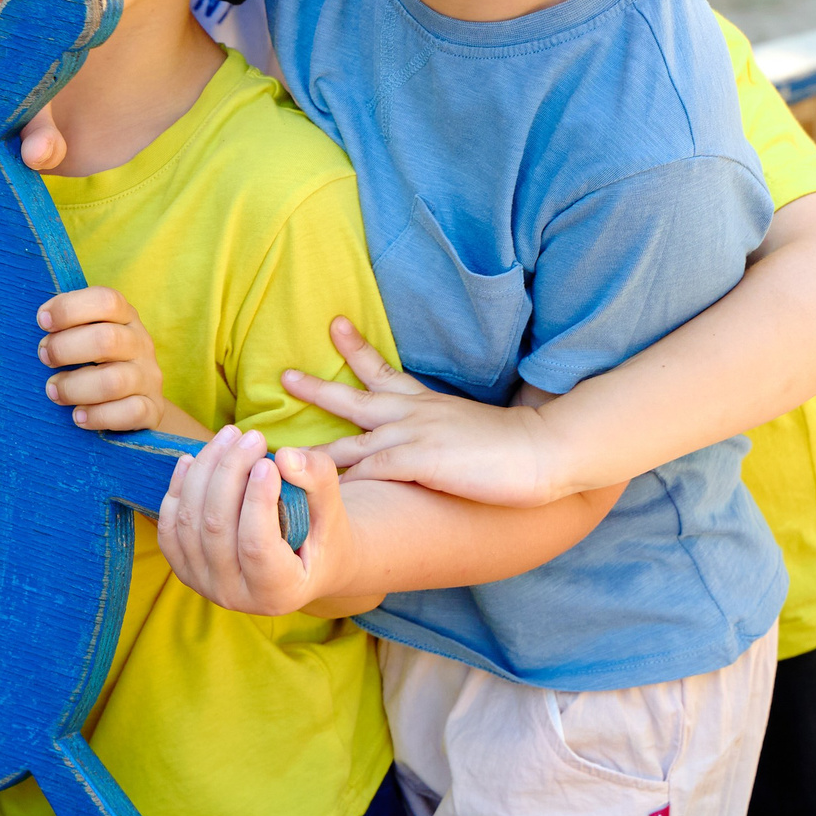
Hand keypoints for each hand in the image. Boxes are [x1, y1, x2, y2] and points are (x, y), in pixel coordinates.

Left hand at [36, 286, 166, 431]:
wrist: (140, 406)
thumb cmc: (100, 364)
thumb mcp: (90, 337)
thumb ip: (69, 327)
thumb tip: (39, 322)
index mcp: (125, 318)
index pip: (106, 301)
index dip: (70, 308)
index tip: (43, 321)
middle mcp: (140, 344)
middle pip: (106, 339)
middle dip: (65, 349)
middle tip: (45, 358)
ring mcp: (148, 377)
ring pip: (114, 381)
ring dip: (74, 388)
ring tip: (53, 391)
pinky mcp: (152, 409)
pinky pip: (130, 412)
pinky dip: (98, 416)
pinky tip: (79, 417)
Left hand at [158, 429, 354, 616]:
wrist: (301, 561)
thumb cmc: (322, 535)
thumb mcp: (332, 510)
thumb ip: (318, 480)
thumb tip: (285, 457)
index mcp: (278, 592)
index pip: (256, 544)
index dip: (257, 499)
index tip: (268, 460)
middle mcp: (234, 596)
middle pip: (216, 526)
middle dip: (230, 471)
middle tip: (252, 436)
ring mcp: (203, 584)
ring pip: (188, 521)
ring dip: (205, 470)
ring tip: (229, 436)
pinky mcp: (184, 568)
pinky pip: (168, 527)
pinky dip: (177, 489)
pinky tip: (192, 460)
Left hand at [285, 318, 563, 507]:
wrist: (544, 450)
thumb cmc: (519, 446)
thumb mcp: (476, 427)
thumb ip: (454, 427)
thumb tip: (448, 435)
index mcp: (428, 405)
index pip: (386, 371)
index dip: (358, 350)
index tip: (335, 326)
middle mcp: (414, 415)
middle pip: (355, 396)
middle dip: (317, 387)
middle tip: (283, 374)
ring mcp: (413, 437)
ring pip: (348, 440)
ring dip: (309, 450)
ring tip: (271, 454)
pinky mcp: (418, 461)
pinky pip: (366, 471)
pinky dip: (336, 480)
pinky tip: (312, 489)